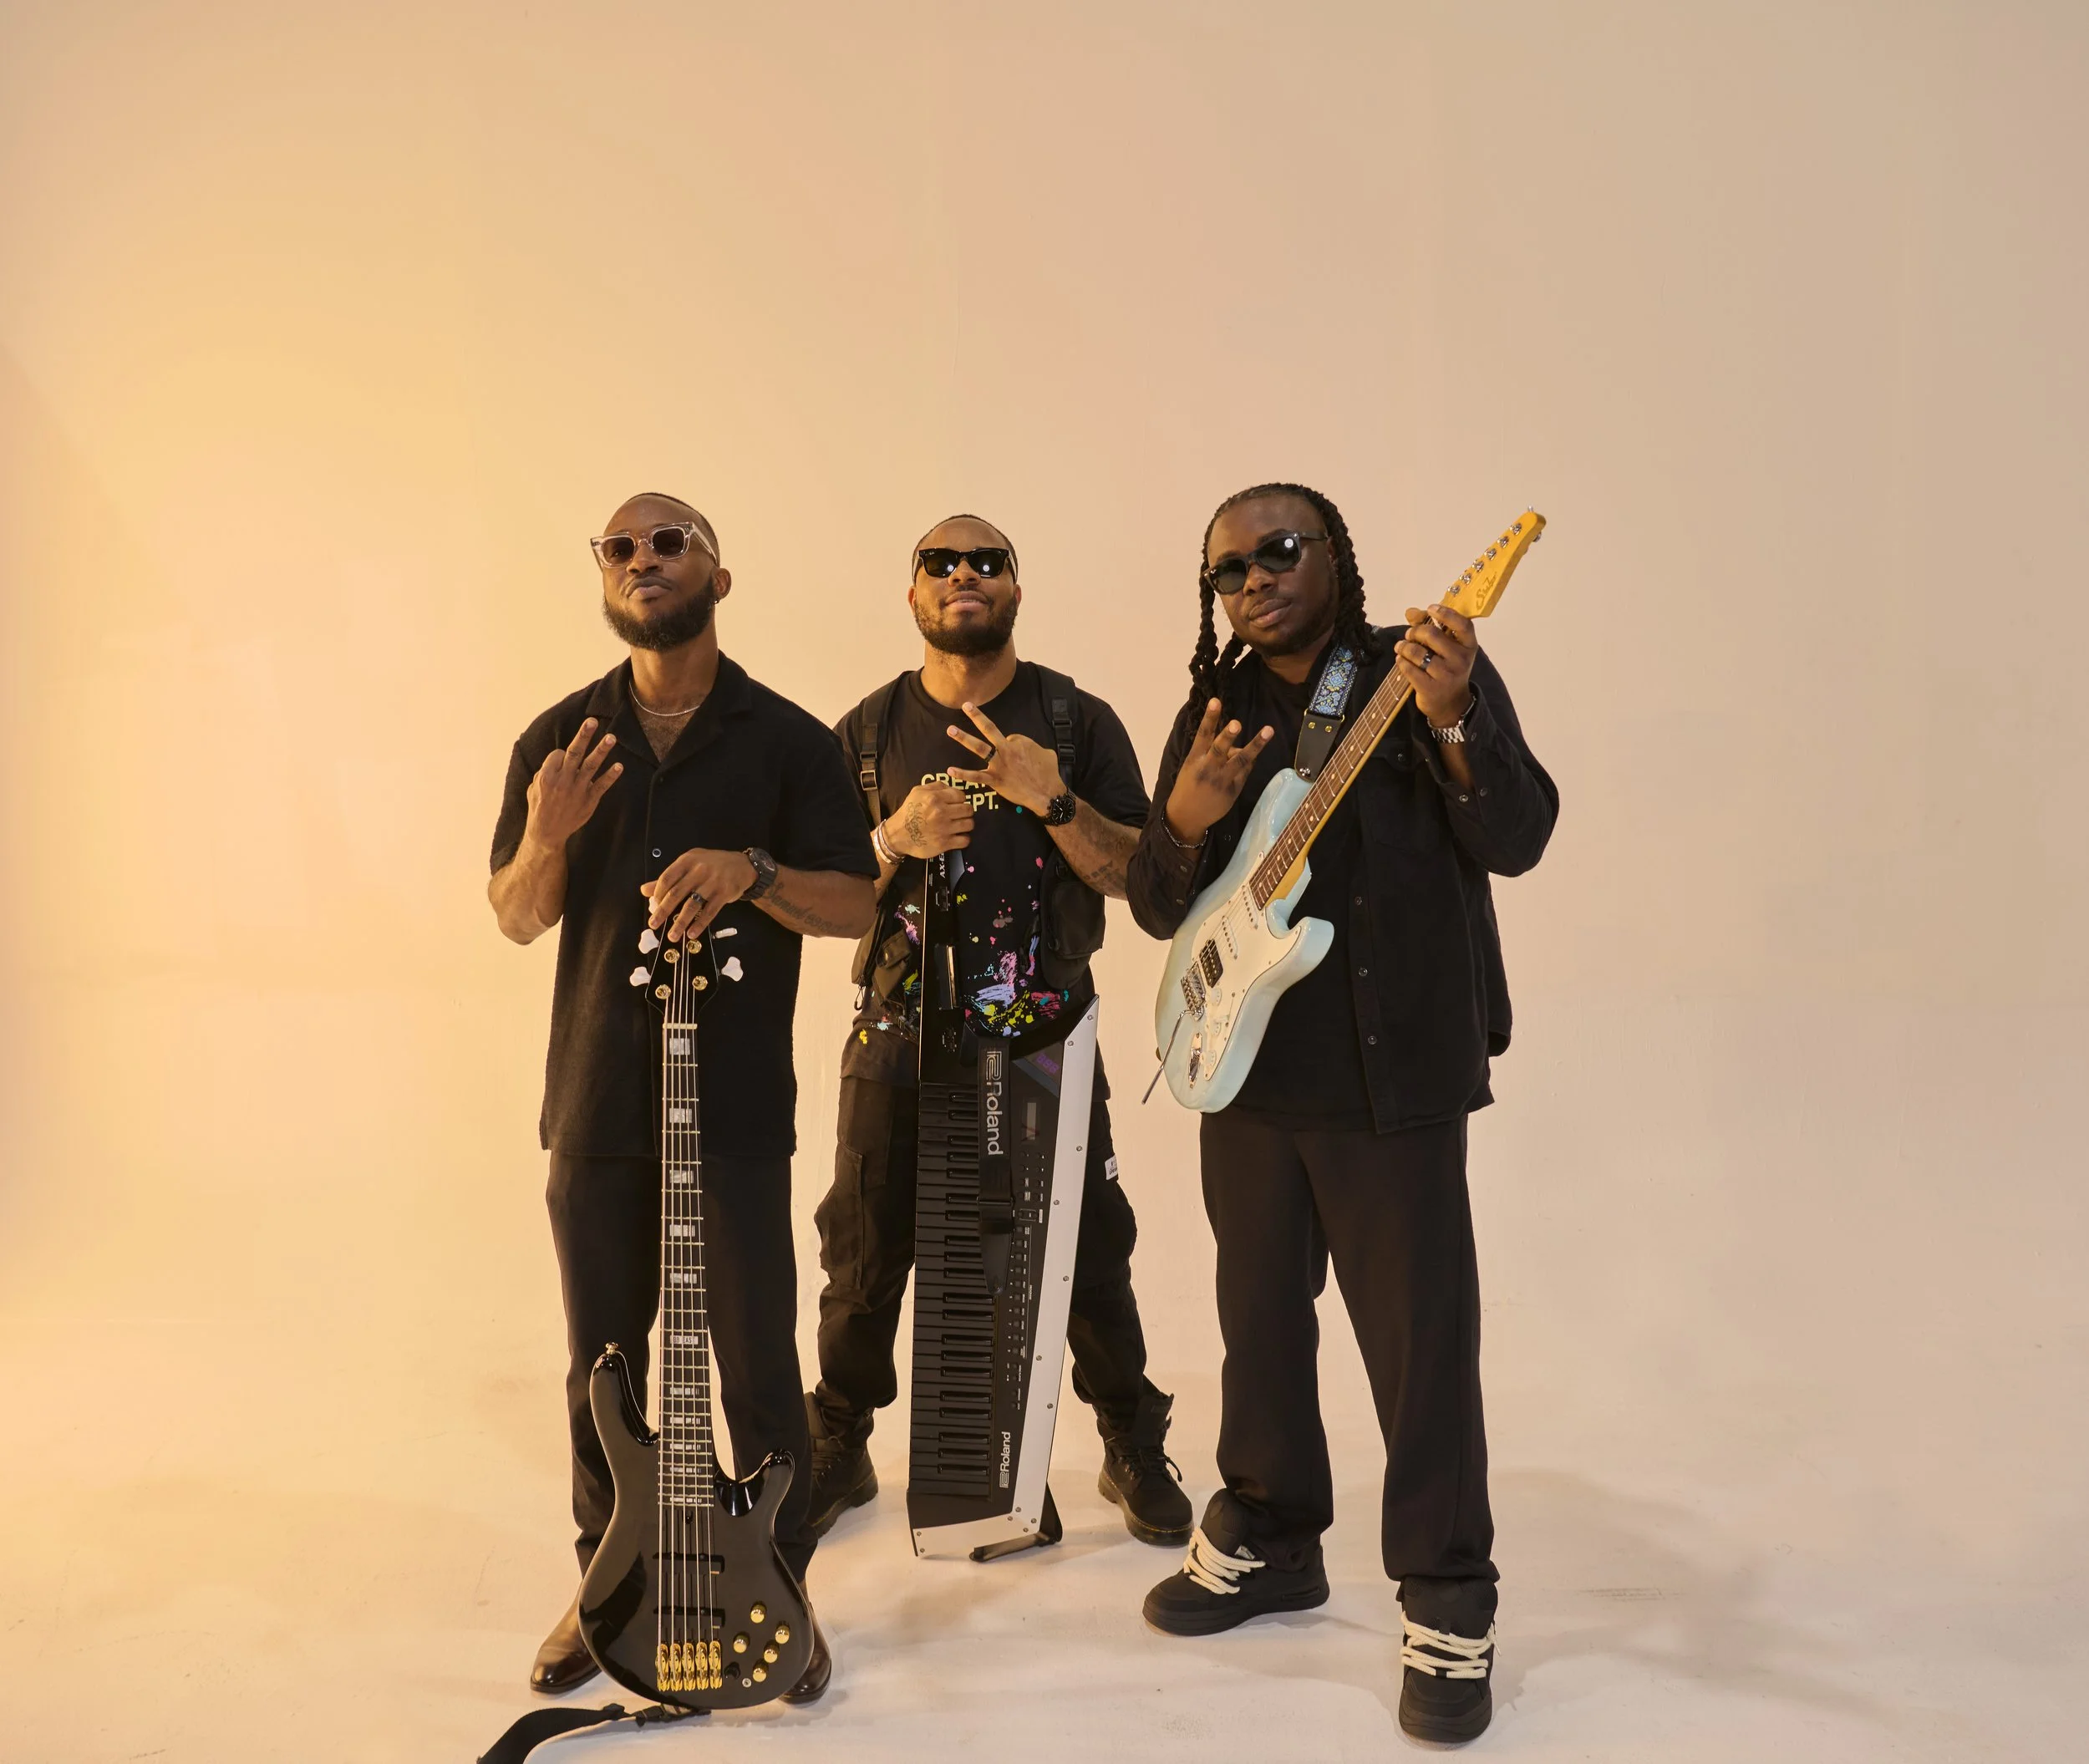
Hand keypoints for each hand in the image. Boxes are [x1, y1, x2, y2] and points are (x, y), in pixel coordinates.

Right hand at [524, 718, 622, 850]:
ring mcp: (577, 790)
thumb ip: (545, 772)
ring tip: (611, 737)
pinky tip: (619, 766)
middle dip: (584, 735)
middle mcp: (563, 780)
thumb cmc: (539, 807)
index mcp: (547, 775)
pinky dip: (611, 776)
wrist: (547, 833)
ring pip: (591, 765)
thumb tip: (557, 759)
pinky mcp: (589, 800)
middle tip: (593, 721)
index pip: (559, 753)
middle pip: (574, 752)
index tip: (562, 760)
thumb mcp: (533, 787)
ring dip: (601, 750)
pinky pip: (602, 785)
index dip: (561, 754)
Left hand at [642, 847, 756, 939]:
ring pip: (691, 905)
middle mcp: (699, 870)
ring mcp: (713, 882)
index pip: (667, 878)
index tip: (653, 906)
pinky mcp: (724, 893)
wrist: (743, 865)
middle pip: (676, 893)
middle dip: (663, 911)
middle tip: (653, 924)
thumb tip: (644, 890)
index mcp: (687, 860)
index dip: (657, 894)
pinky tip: (692, 933)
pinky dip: (699, 924)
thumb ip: (669, 878)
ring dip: (680, 923)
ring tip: (672, 936)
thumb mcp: (690, 864)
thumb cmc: (712, 865)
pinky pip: (709, 912)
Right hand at [884, 781, 973, 859]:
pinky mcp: (945, 843)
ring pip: (969, 824)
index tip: (956, 804)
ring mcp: (944, 829)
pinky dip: (963, 839)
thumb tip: (952, 788)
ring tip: (959, 825)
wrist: (898, 834)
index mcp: (935, 798)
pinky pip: (965, 840)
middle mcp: (941, 813)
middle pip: (968, 810)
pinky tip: (957, 836)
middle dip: (965, 812)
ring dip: (965, 825)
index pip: (961, 796)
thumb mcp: (917, 792)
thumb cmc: (909, 812)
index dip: (960, 800)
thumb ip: (936, 786)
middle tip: (958, 815)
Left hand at [945, 702, 1063, 814]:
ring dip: (963, 738)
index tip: (1012, 754)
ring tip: (951, 730)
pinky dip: (962, 774)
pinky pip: (976, 776)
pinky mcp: (995, 780)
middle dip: (976, 716)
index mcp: (1019, 741)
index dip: (1008, 744)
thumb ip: (1034, 748)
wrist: (1047, 793)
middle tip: (965, 706)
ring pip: (979, 747)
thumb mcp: (1047, 753)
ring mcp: (999, 764)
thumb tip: (1031, 750)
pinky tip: (950, 770)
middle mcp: (1006, 749)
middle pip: (989, 729)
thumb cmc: (1049, 773)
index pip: (1007, 737)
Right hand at [1163, 699, 1274, 842]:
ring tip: (1268, 730)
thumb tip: (1234, 744)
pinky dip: (1250, 760)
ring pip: (1241, 760)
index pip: (1203, 734)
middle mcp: (1208, 768)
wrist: (1187, 816)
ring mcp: (1222, 780)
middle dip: (1228, 736)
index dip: (1210, 718)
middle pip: (1220, 749)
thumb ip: (1211, 753)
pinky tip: (1254, 754)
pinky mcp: (1233, 790)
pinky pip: (1245, 771)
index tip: (1215, 701)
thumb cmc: (1189, 786)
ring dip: (1256, 745)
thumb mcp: (1192, 766)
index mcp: (1195, 759)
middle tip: (1236, 723)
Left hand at [1396, 604, 1477, 725]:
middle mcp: (1461, 659)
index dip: (1446, 614)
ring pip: (1417, 652)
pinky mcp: (1430, 688)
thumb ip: (1430, 626)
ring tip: (1401, 647)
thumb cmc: (1447, 668)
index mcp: (1469, 646)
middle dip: (1414, 631)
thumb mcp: (1447, 648)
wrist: (1450, 704)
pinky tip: (1400, 660)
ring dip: (1403, 646)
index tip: (1430, 609)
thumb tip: (1410, 611)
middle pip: (1432, 635)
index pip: (1462, 624)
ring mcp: (1446, 675)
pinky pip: (1409, 668)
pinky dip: (1400, 661)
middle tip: (1409, 635)